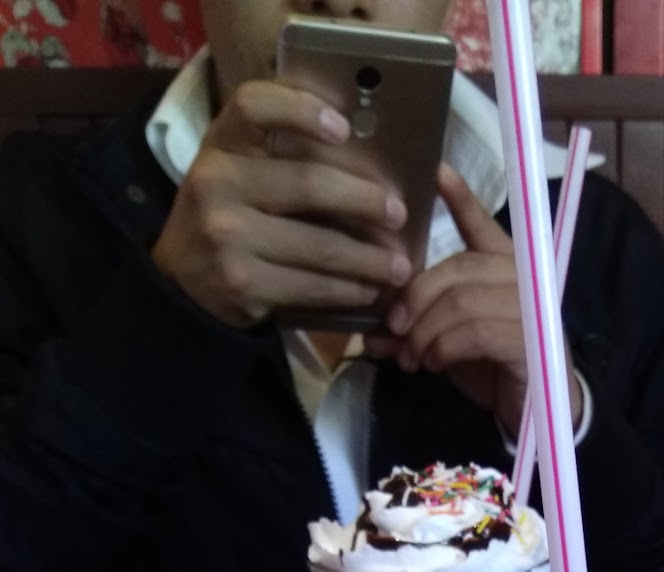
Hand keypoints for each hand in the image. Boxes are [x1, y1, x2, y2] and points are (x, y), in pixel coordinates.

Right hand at [152, 81, 410, 327]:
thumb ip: (279, 160)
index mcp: (221, 145)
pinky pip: (312, 285)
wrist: (181, 285)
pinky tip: (368, 291)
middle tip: (398, 213)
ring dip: (369, 259)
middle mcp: (218, 182)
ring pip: (320, 245)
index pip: (254, 106)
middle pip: (309, 185)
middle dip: (365, 201)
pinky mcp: (242, 282)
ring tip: (398, 266)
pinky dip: (348, 290)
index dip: (301, 110)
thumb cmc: (227, 219)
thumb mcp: (236, 176)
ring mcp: (227, 235)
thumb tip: (366, 165)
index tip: (344, 127)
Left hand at [375, 163, 581, 437]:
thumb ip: (415, 328)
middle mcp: (522, 279)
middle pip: (457, 269)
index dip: (461, 198)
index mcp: (503, 267)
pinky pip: (475, 333)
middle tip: (394, 328)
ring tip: (411, 356)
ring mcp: (530, 308)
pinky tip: (434, 362)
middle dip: (416, 299)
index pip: (482, 224)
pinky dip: (445, 348)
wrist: (529, 409)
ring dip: (426, 331)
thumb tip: (371, 331)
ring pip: (462, 302)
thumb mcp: (446, 340)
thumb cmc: (490, 367)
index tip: (437, 171)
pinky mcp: (531, 340)